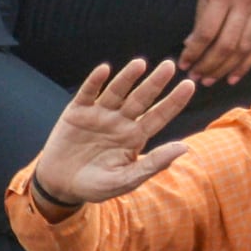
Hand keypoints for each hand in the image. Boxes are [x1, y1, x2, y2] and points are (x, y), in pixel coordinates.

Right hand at [35, 58, 195, 206]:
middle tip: (170, 66)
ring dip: (127, 78)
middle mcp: (120, 121)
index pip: (159, 116)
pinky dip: (95, 81)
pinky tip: (104, 70)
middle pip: (141, 99)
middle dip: (155, 83)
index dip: (174, 101)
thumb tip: (185, 147)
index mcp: (135, 137)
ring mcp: (99, 114)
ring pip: (116, 92)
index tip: (189, 85)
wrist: (60, 185)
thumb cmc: (96, 185)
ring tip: (140, 64)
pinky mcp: (77, 111)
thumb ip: (154, 164)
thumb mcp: (126, 179)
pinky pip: (87, 93)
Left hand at [181, 0, 250, 84]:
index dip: (194, 53)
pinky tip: (234, 75)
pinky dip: (246, 63)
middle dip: (208, 66)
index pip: (206, 33)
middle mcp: (244, 2)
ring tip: (210, 80)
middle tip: (194, 77)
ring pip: (243, 49)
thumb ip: (202, 11)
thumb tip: (194, 43)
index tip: (183, 63)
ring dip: (225, 69)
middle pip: (226, 46)